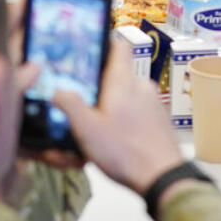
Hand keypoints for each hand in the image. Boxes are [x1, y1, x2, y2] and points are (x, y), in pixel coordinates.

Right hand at [52, 39, 183, 193]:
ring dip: (112, 108)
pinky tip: (114, 140)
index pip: (119, 46)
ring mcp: (153, 102)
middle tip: (83, 104)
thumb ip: (70, 105)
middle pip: (118, 75)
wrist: (162, 176)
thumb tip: (58, 91)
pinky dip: (125, 121)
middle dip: (100, 88)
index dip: (105, 44)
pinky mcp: (159, 119)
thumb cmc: (125, 151)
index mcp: (123, 81)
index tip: (89, 53)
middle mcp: (141, 86)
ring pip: (127, 96)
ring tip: (96, 129)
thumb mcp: (87, 129)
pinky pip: (138, 112)